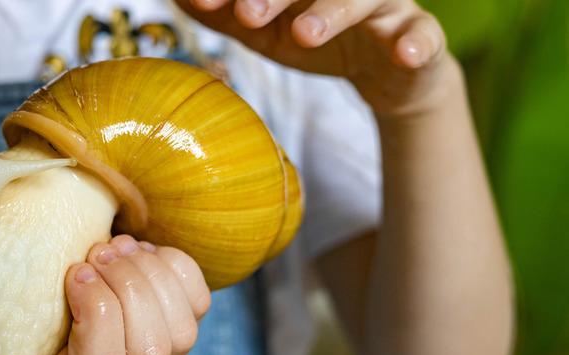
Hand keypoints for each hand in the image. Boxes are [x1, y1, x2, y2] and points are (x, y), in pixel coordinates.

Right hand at [0, 235, 210, 354]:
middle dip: (129, 288)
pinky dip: (175, 268)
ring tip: (118, 246)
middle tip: (99, 250)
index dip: (98, 314)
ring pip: (181, 332)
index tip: (76, 272)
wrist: (50, 318)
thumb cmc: (13, 325)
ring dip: (152, 276)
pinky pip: (198, 304)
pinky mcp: (180, 330)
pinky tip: (142, 251)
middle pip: (149, 352)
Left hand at [177, 0, 455, 115]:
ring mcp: (385, 1)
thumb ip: (222, 15)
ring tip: (306, 34)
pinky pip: (423, 33)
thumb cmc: (316, 37)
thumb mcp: (262, 30)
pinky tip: (404, 53)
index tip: (206, 0)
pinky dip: (416, 43)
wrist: (384, 73)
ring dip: (334, 12)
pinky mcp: (417, 34)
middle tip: (245, 12)